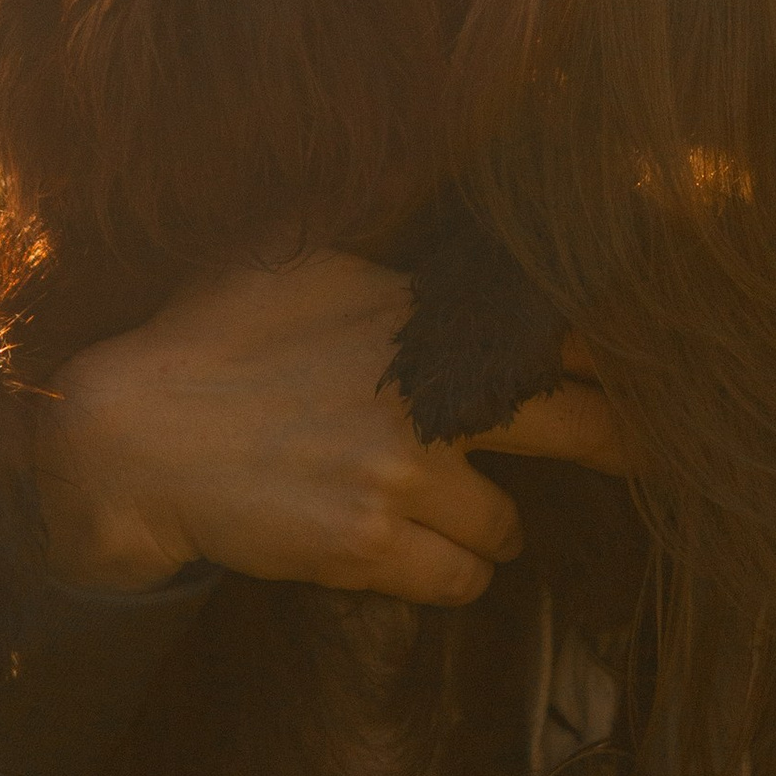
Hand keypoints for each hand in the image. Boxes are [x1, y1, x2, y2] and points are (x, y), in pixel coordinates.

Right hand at [31, 250, 628, 605]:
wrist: (129, 436)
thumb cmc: (204, 338)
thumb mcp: (294, 258)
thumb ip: (374, 244)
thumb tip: (402, 193)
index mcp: (411, 312)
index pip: (553, 332)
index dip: (605, 357)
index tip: (631, 370)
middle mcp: (423, 392)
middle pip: (580, 426)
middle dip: (619, 443)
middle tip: (646, 456)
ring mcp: (400, 475)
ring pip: (508, 527)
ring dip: (487, 528)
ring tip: (444, 514)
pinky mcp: (368, 548)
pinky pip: (462, 581)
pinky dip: (449, 576)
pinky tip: (410, 554)